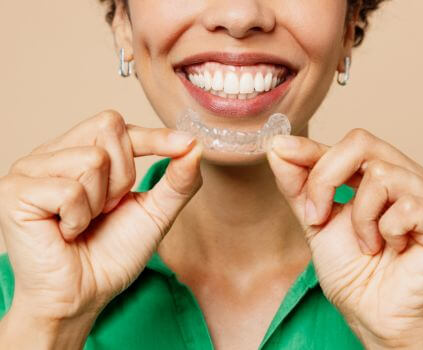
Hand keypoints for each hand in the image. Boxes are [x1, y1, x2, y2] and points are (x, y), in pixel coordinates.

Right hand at [0, 110, 202, 333]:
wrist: (80, 297)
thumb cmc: (112, 255)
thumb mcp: (154, 213)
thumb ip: (176, 181)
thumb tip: (196, 146)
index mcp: (79, 153)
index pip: (118, 125)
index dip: (154, 136)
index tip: (186, 144)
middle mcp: (53, 154)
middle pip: (108, 128)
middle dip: (123, 177)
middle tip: (106, 210)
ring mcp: (29, 169)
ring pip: (92, 158)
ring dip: (100, 201)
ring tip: (83, 222)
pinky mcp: (15, 191)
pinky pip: (70, 189)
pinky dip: (78, 218)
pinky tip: (64, 233)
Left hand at [267, 128, 422, 348]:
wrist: (372, 315)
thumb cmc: (350, 271)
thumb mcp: (316, 220)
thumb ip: (299, 183)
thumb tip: (279, 146)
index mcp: (386, 174)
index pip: (351, 143)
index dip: (312, 149)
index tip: (279, 151)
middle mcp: (413, 178)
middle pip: (362, 142)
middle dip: (325, 179)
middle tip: (317, 218)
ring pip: (381, 175)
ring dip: (360, 218)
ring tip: (367, 244)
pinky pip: (406, 206)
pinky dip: (387, 231)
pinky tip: (393, 249)